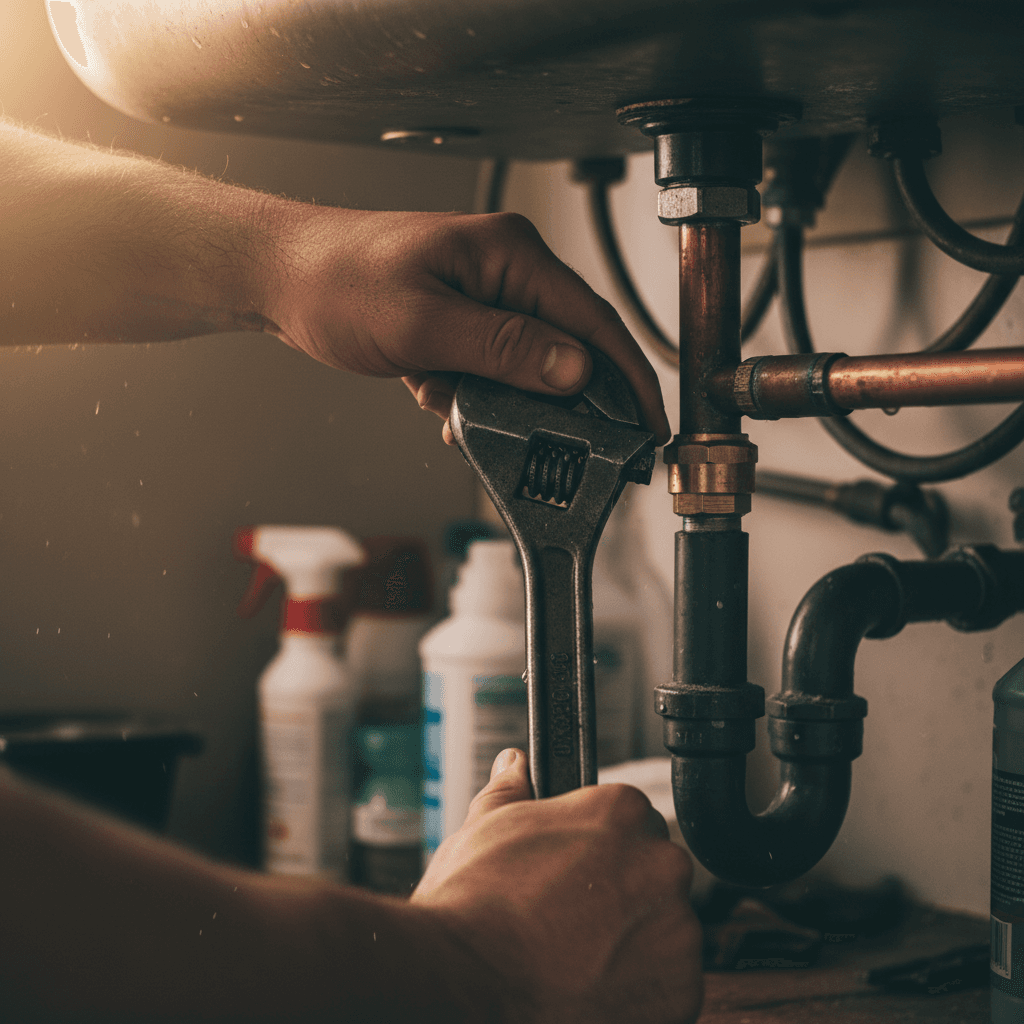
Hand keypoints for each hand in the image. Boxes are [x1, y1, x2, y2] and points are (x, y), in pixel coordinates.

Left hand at [261, 208, 670, 444]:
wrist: (280, 278)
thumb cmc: (337, 281)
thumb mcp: (422, 323)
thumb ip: (503, 349)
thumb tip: (576, 372)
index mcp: (510, 255)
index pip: (593, 322)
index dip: (628, 379)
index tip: (648, 427)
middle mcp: (507, 272)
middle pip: (568, 348)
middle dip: (559, 403)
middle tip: (558, 445)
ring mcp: (485, 297)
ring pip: (528, 367)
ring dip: (504, 403)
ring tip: (460, 411)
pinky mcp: (464, 322)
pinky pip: (493, 370)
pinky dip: (473, 396)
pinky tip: (438, 398)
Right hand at [411, 749, 702, 1023]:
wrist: (465, 985)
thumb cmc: (472, 907)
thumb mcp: (484, 827)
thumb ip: (512, 790)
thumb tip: (517, 764)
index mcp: (621, 812)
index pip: (632, 821)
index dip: (602, 851)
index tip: (579, 875)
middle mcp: (661, 865)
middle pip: (655, 875)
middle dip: (624, 895)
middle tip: (574, 920)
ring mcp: (677, 931)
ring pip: (665, 932)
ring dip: (634, 944)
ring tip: (577, 961)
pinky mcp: (681, 992)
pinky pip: (669, 988)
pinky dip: (640, 994)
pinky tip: (593, 991)